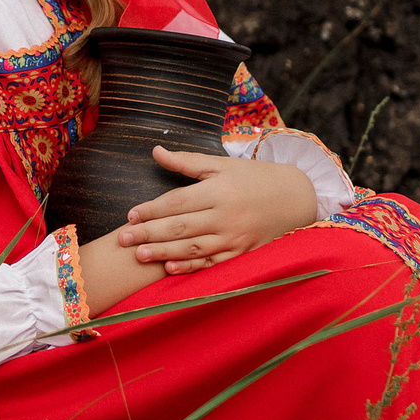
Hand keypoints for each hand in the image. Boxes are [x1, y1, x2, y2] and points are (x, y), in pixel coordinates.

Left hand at [113, 148, 319, 274]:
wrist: (296, 197)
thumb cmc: (254, 178)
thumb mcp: (222, 164)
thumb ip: (187, 162)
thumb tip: (155, 151)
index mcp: (220, 190)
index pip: (178, 202)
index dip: (153, 209)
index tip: (131, 215)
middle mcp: (227, 215)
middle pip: (181, 227)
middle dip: (150, 233)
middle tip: (123, 239)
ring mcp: (235, 237)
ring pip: (194, 248)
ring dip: (165, 253)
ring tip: (140, 255)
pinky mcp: (243, 254)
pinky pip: (213, 263)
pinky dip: (192, 267)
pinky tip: (171, 268)